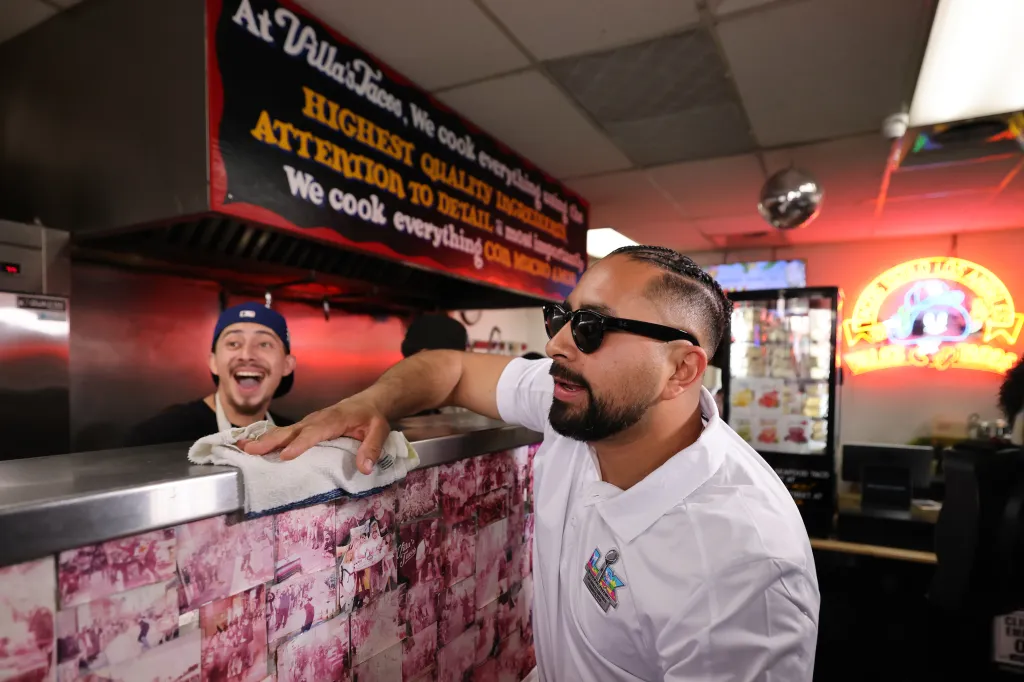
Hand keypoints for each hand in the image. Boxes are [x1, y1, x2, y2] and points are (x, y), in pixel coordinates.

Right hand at [240, 398, 389, 471]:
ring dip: (263, 440)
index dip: (300, 444)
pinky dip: (269, 439)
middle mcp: (317, 419)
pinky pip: (286, 433)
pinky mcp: (305, 426)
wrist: (370, 402)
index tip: (285, 455)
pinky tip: (253, 446)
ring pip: (285, 431)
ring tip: (243, 448)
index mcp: (335, 419)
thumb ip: (372, 448)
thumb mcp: (380, 431)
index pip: (316, 432)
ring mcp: (309, 422)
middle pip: (292, 430)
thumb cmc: (373, 417)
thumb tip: (364, 468)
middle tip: (249, 450)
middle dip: (270, 440)